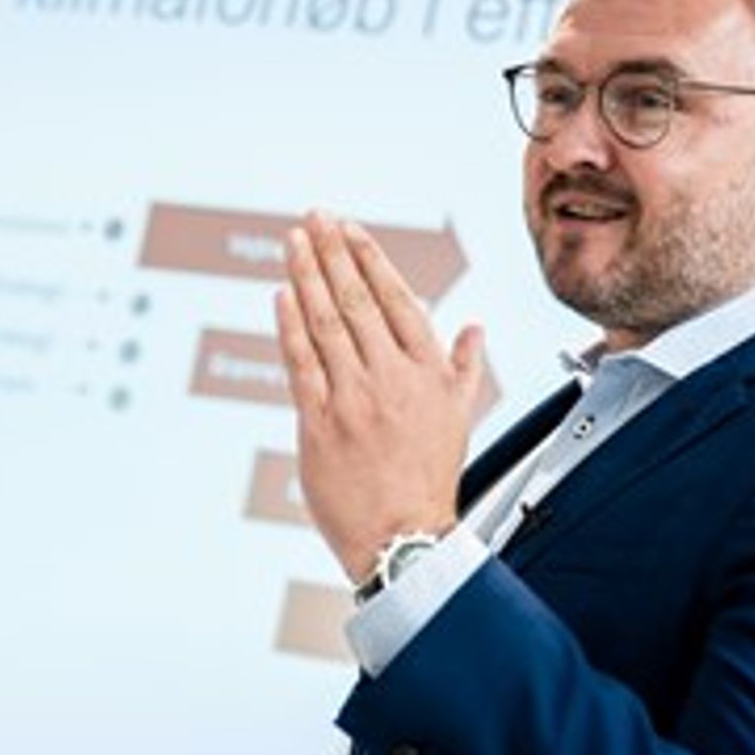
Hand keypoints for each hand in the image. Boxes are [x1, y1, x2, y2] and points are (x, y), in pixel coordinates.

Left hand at [275, 211, 486, 581]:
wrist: (404, 538)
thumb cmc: (429, 479)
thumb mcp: (459, 417)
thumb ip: (462, 366)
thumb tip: (473, 327)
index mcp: (428, 372)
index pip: (396, 299)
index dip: (369, 258)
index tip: (349, 228)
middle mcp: (392, 378)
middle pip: (357, 301)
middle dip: (332, 253)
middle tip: (314, 217)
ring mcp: (354, 399)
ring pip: (326, 323)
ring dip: (307, 275)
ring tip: (293, 241)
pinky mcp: (320, 423)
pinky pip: (301, 363)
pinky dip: (289, 325)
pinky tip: (281, 295)